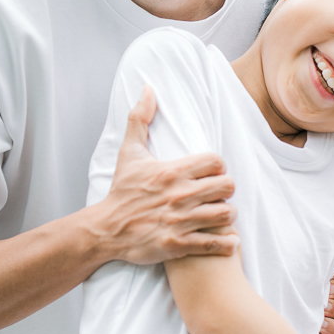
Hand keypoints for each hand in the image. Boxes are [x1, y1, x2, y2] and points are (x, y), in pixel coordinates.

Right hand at [87, 86, 239, 263]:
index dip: (218, 168)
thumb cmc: (121, 191)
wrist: (105, 230)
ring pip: (225, 214)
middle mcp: (179, 196)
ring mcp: (180, 221)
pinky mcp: (179, 245)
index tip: (211, 174)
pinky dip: (227, 243)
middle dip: (226, 190)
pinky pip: (216, 243)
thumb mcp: (129, 153)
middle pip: (227, 186)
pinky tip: (227, 240)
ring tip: (221, 215)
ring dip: (227, 215)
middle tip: (218, 195)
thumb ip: (140, 119)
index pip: (216, 162)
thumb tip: (149, 89)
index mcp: (171, 172)